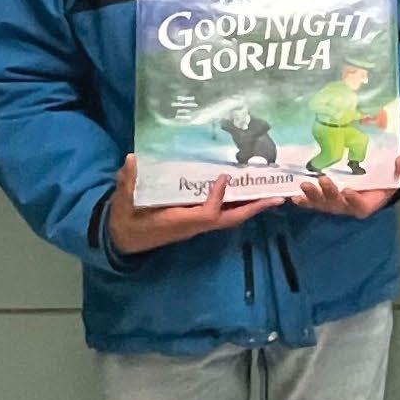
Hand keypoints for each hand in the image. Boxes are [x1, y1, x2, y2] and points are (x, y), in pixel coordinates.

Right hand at [107, 157, 281, 255]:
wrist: (124, 241)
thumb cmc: (124, 222)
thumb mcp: (123, 203)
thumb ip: (127, 182)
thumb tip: (131, 159)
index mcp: (177, 223)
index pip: (205, 214)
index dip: (217, 198)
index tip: (225, 178)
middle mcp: (192, 226)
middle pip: (229, 220)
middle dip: (253, 209)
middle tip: (276, 197)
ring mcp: (195, 225)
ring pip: (228, 218)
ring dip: (249, 207)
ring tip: (270, 194)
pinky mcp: (194, 221)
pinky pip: (221, 214)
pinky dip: (235, 204)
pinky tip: (245, 193)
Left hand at [289, 153, 399, 220]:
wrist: (381, 174)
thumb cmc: (391, 174)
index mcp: (369, 202)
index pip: (360, 206)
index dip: (354, 200)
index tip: (349, 191)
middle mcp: (350, 205)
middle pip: (338, 205)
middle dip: (329, 194)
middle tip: (323, 180)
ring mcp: (336, 202)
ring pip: (323, 204)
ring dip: (313, 196)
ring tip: (304, 185)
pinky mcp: (326, 197)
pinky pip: (314, 202)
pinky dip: (304, 200)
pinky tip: (294, 195)